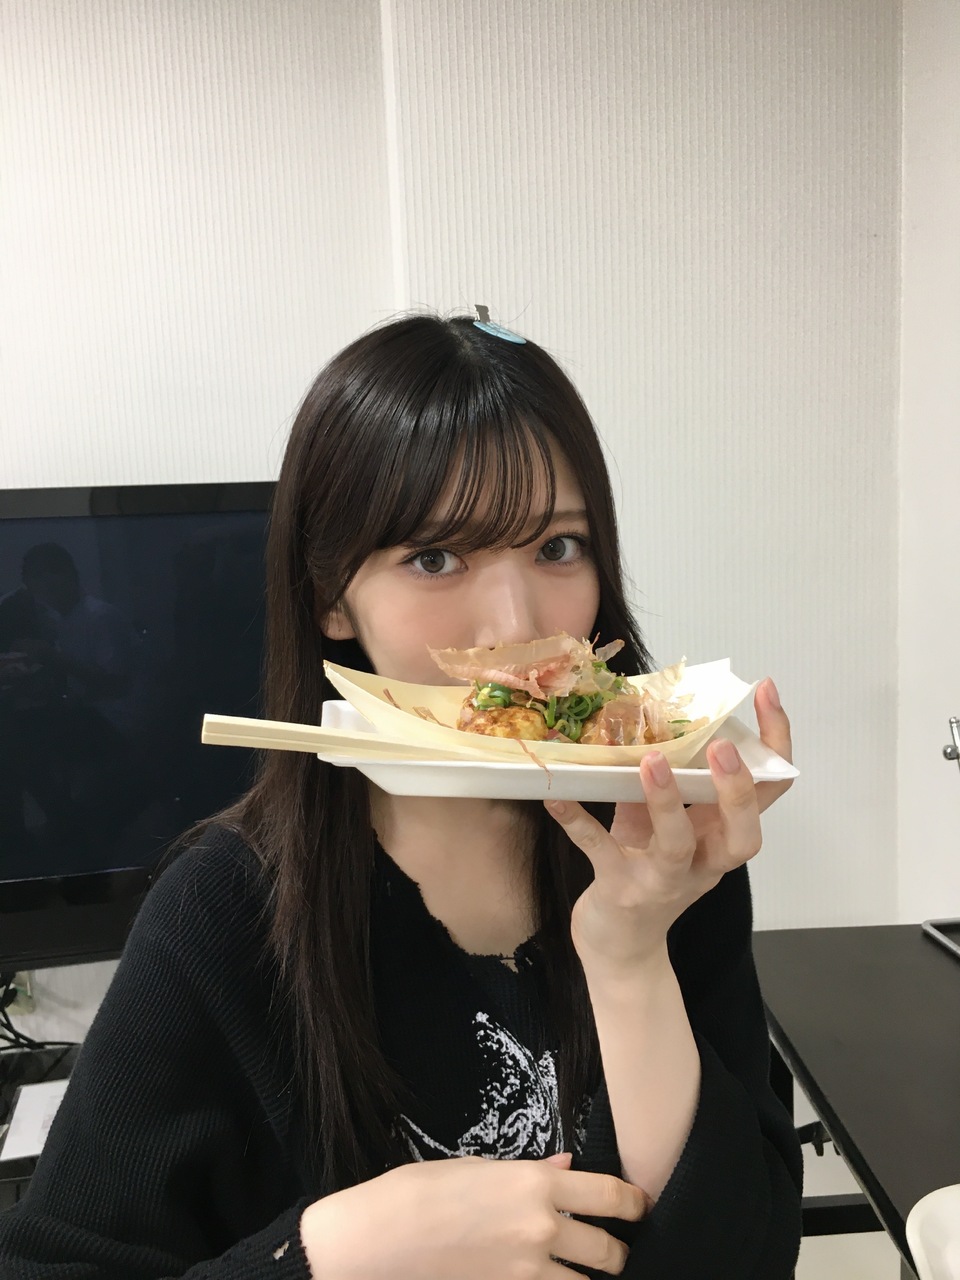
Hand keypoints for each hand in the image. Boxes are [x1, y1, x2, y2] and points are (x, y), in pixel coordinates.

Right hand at [299, 1151, 649, 1278]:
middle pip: (609, 1252)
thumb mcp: (478, 1168)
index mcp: (535, 1185)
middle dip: (617, 1253)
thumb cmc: (419, 1194)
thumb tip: (566, 1168)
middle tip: (613, 1251)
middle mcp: (541, 1230)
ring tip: (580, 1272)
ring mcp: (526, 1273)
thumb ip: (531, 1172)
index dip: (635, 1204)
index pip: (610, 1196)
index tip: (641, 1208)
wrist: (376, 1241)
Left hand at [549, 677, 793, 968]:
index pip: (769, 791)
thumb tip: (647, 715)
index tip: (768, 692)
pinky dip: (578, 823)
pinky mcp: (621, 889)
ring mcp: (664, 880)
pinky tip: (556, 798)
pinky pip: (600, 851)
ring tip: (653, 761)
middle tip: (724, 746)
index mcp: (722, 836)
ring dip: (668, 803)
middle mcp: (705, 862)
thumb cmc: (644, 871)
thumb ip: (665, 778)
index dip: (776, 743)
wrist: (620, 945)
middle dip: (738, 790)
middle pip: (744, 833)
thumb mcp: (660, 821)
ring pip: (678, 845)